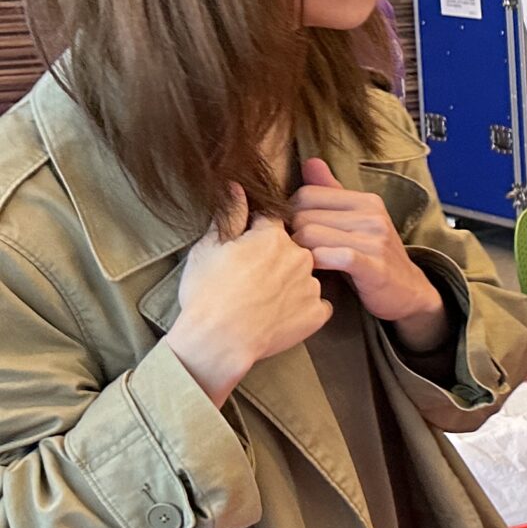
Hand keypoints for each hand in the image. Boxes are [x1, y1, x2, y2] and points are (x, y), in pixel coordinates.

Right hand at [166, 188, 330, 404]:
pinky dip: (301, 308)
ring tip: (262, 299)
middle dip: (274, 257)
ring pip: (304, 275)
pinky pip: (315, 304)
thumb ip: (230, 214)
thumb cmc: (207, 293)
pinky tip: (279, 315)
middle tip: (250, 277)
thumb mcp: (208, 248)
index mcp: (273, 236)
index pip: (271, 221)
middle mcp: (300, 256)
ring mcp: (312, 285)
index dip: (255, 233)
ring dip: (289, 282)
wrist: (218, 341)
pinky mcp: (318, 313)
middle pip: (291, 247)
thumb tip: (237, 186)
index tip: (244, 247)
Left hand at [290, 161, 443, 343]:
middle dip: (291, 235)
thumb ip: (332, 192)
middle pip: (303, 215)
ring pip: (309, 235)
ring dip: (298, 252)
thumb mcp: (357, 220)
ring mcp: (375, 241)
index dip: (291, 214)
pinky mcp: (374, 267)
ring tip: (301, 263)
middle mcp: (372, 216)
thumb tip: (310, 162)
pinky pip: (330, 257)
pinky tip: (315, 273)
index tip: (294, 233)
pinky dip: (315, 264)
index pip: (306, 193)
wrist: (409, 292)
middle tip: (294, 253)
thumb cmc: (375, 257)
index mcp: (367, 201)